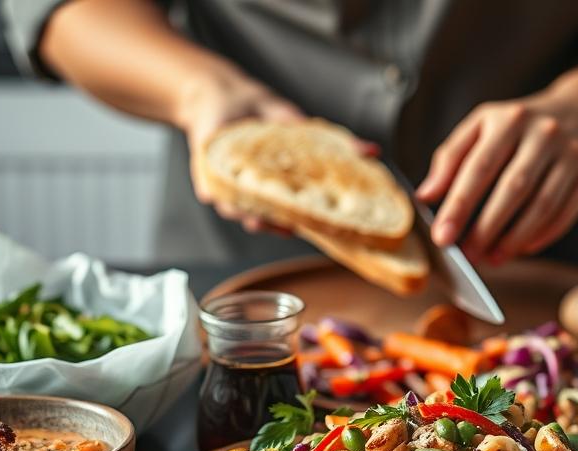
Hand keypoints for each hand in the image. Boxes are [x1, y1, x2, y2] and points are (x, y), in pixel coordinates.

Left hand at [181, 69, 378, 236]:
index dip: (303, 225)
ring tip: (256, 218)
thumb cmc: (264, 114)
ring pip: (238, 211)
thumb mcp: (303, 127)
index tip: (315, 229)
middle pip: (265, 219)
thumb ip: (337, 143)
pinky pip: (212, 193)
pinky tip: (223, 195)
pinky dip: (218, 195)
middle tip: (285, 227)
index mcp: (278, 188)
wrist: (225, 95)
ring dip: (246, 216)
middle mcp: (254, 194)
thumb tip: (372, 152)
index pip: (292, 214)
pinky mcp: (205, 179)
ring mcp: (229, 189)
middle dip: (274, 225)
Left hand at [416, 88, 577, 264]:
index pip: (479, 167)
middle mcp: (544, 134)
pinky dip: (540, 237)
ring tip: (491, 258)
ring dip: (513, 239)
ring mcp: (572, 155)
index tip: (442, 236)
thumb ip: (451, 157)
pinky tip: (520, 248)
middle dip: (486, 228)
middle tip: (466, 256)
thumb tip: (425, 195)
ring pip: (541, 206)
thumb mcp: (483, 125)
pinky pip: (564, 215)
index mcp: (509, 119)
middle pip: (512, 189)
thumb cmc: (522, 125)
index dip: (459, 205)